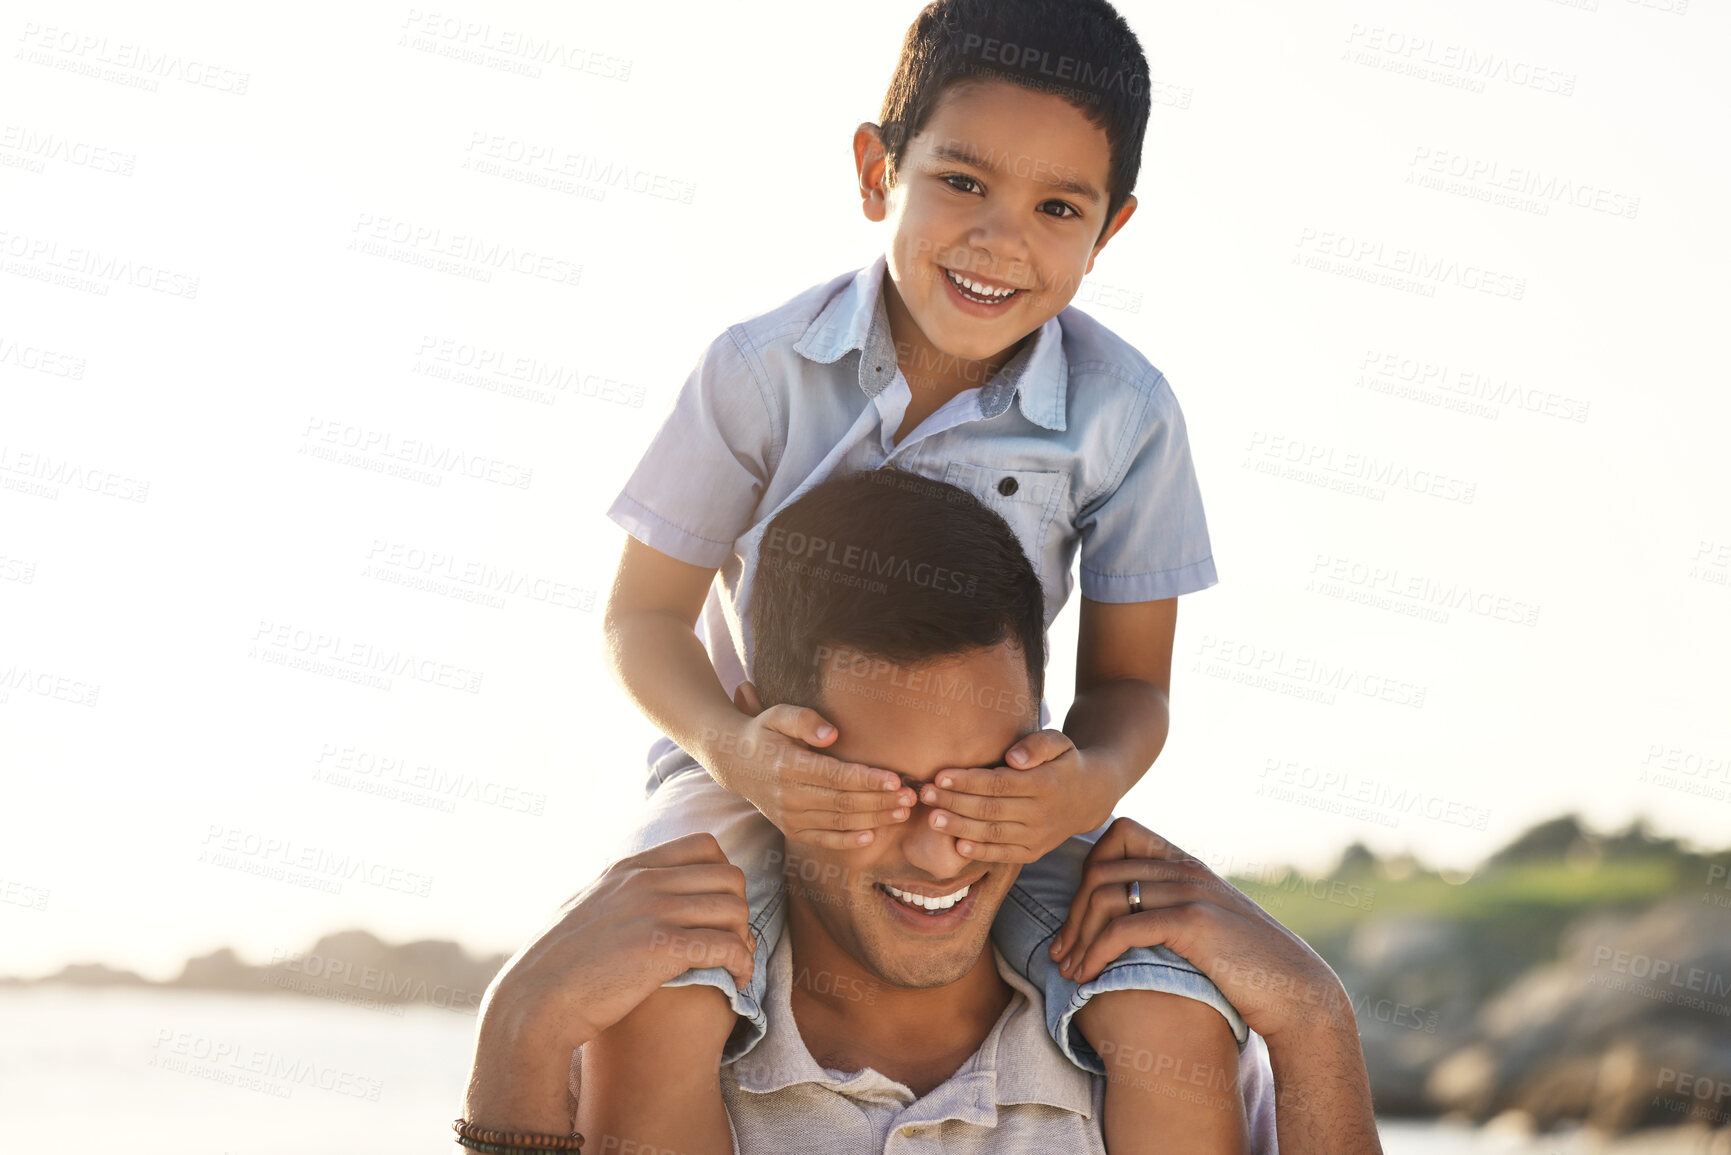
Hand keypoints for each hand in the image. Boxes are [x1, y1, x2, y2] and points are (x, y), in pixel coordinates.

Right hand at [465, 833, 758, 1132]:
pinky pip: (728, 945)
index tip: (719, 907)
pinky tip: (738, 981)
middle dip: (740, 908)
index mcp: (630, 868)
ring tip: (739, 963)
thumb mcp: (583, 907)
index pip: (704, 845)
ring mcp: (655, 911)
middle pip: (729, 876)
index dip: (723, 875)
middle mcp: (646, 881)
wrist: (535, 1001)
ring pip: (734, 908)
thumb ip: (613, 892)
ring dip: (745, 937)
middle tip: (734, 939)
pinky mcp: (663, 948)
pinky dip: (742, 964)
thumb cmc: (555, 965)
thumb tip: (622, 884)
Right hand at [705, 682, 915, 848]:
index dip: (868, 779)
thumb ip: (804, 719)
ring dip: (874, 819)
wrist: (733, 761)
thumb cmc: (763, 732)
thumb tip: (831, 734)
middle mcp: (788, 796)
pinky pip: (824, 839)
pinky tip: (873, 835)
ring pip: (839, 823)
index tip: (896, 778)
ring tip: (902, 812)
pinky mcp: (791, 830)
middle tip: (912, 796)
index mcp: (788, 766)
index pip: (836, 777)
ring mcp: (788, 817)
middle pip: (843, 803)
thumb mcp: (777, 714)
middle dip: (881, 801)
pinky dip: (848, 840)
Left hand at [915, 729, 1112, 862]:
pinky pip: (1004, 854)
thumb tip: (1013, 758)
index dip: (967, 781)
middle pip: (990, 809)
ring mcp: (1038, 836)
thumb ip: (1037, 745)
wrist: (1090, 797)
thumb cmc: (1064, 762)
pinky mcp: (1034, 852)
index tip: (940, 776)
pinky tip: (957, 845)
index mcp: (1046, 784)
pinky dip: (981, 852)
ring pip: (993, 833)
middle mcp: (1042, 813)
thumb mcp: (1060, 742)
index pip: (999, 783)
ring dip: (960, 827)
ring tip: (932, 819)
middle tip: (924, 795)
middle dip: (954, 802)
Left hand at [1049, 817, 1355, 1044]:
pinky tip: (1087, 977)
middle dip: (1071, 912)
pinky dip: (1095, 952)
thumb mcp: (1208, 924)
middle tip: (1060, 953)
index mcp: (1187, 864)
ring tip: (1068, 970)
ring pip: (1104, 896)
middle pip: (1100, 869)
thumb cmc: (1248, 967)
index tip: (1078, 915)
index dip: (1088, 867)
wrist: (1296, 993)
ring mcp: (1190, 892)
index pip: (1119, 833)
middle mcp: (1186, 869)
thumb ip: (1173, 907)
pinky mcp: (1193, 923)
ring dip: (1077, 936)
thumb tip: (1129, 915)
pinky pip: (1123, 927)